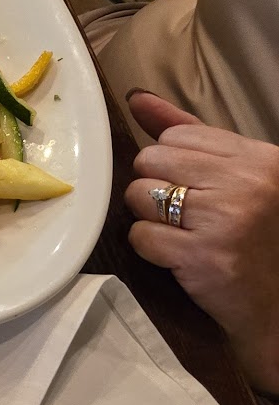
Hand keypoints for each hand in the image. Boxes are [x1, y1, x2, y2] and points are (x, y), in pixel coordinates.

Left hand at [123, 91, 278, 396]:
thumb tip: (139, 99)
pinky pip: (140, 235)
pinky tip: (181, 258)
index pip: (175, 137)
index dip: (172, 164)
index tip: (195, 189)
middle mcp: (248, 184)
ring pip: (139, 195)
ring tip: (184, 234)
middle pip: (150, 161)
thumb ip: (190, 134)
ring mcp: (227, 220)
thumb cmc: (256, 237)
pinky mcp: (204, 257)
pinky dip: (151, 249)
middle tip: (186, 215)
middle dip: (156, 188)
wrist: (276, 306)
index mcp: (260, 158)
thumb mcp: (238, 177)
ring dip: (151, 218)